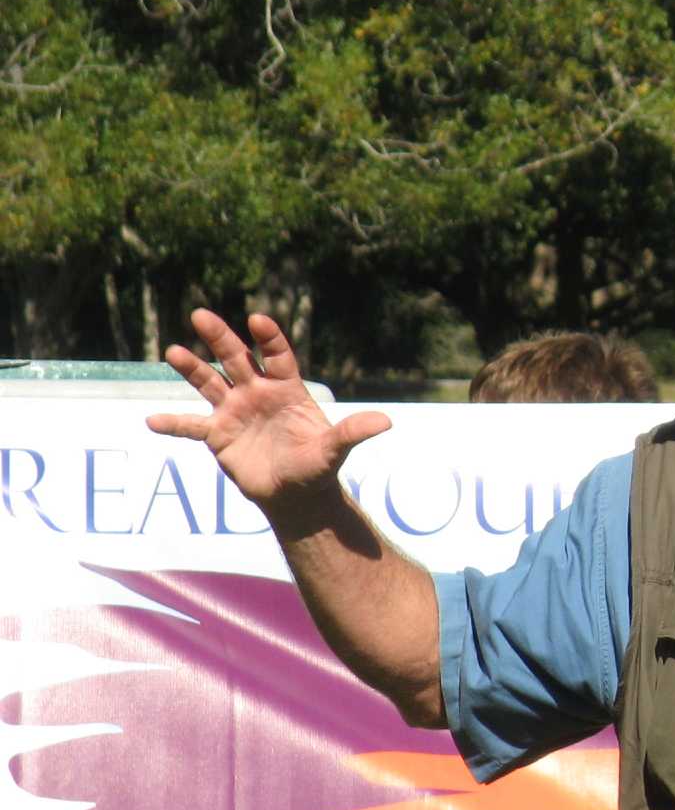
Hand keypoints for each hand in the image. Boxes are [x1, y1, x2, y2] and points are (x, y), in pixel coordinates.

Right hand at [146, 310, 392, 518]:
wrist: (295, 495)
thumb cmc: (317, 467)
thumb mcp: (334, 451)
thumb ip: (353, 433)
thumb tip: (386, 423)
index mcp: (287, 389)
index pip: (278, 356)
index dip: (270, 338)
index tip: (258, 321)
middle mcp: (257, 393)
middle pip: (236, 358)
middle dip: (220, 337)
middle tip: (200, 314)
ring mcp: (235, 411)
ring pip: (209, 383)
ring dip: (190, 368)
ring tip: (173, 351)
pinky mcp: (218, 435)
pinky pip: (191, 426)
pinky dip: (173, 424)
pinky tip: (151, 421)